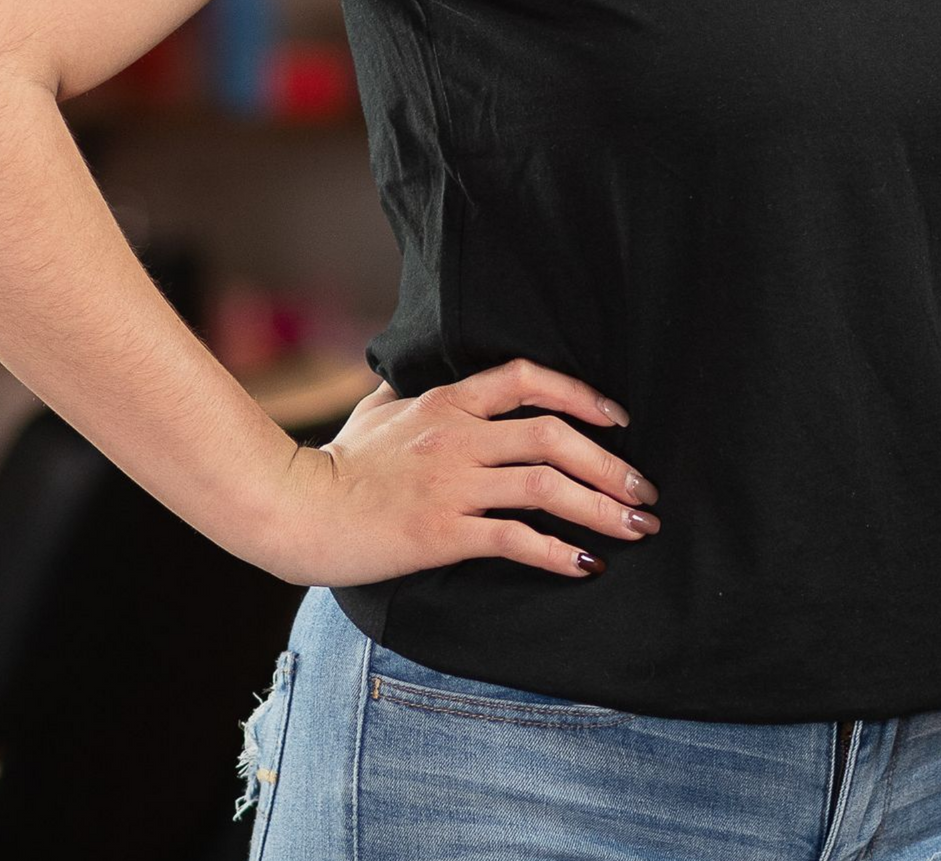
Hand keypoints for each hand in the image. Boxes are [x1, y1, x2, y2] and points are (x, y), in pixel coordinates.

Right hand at [253, 357, 660, 585]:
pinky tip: (585, 566)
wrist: (297, 509)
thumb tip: (420, 373)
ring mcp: (451, 483)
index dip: (581, 395)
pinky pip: (515, 538)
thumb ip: (410, 390)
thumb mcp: (376, 409)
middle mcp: (456, 435)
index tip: (618, 419)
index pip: (526, 379)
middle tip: (643, 490)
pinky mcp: (442, 531)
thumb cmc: (336, 462)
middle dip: (610, 464)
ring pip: (546, 486)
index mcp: (446, 402)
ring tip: (635, 528)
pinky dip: (558, 553)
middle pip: (553, 435)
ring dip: (601, 508)